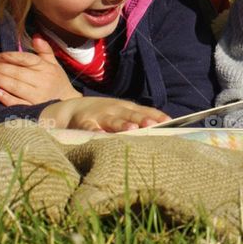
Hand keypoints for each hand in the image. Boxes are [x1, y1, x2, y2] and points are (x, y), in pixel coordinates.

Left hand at [0, 35, 81, 106]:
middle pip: (18, 73)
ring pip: (16, 86)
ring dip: (0, 80)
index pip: (26, 59)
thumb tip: (36, 37)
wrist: (67, 103)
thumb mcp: (53, 64)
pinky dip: (7, 98)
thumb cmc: (57, 81)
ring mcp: (38, 96)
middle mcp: (42, 81)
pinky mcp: (34, 109)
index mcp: (46, 68)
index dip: (11, 56)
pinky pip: (18, 103)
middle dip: (0, 68)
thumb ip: (45, 50)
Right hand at [37, 97, 169, 131]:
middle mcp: (114, 110)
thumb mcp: (121, 113)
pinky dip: (95, 131)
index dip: (156, 115)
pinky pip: (90, 128)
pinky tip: (100, 136)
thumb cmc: (105, 115)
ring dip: (122, 124)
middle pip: (130, 114)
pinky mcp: (84, 123)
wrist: (72, 109)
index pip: (144, 110)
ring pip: (112, 120)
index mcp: (126, 108)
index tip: (169, 122)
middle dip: (142, 119)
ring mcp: (99, 115)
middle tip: (152, 124)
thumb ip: (138, 119)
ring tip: (132, 129)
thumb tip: (164, 128)